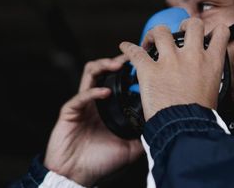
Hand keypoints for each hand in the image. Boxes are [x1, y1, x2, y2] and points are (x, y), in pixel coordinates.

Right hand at [44, 56, 142, 186]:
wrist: (77, 176)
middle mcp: (96, 102)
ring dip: (103, 65)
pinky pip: (80, 96)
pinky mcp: (70, 111)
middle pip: (104, 70)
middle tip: (131, 58)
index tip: (144, 64)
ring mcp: (83, 104)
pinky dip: (93, 92)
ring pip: (90, 73)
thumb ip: (143, 136)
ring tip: (117, 65)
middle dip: (117, 61)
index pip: (119, 81)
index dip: (130, 71)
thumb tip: (163, 129)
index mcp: (110, 108)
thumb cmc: (100, 163)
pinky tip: (105, 92)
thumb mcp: (130, 149)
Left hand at [119, 18, 229, 120]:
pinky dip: (128, 48)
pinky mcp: (149, 70)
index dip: (215, 30)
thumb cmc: (199, 117)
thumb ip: (209, 77)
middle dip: (186, 25)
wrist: (185, 129)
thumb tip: (204, 78)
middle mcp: (192, 56)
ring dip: (155, 34)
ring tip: (152, 40)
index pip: (220, 33)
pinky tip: (125, 47)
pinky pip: (135, 52)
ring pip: (161, 31)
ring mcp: (170, 61)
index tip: (208, 33)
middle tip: (180, 32)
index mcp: (211, 63)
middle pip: (192, 24)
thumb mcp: (215, 91)